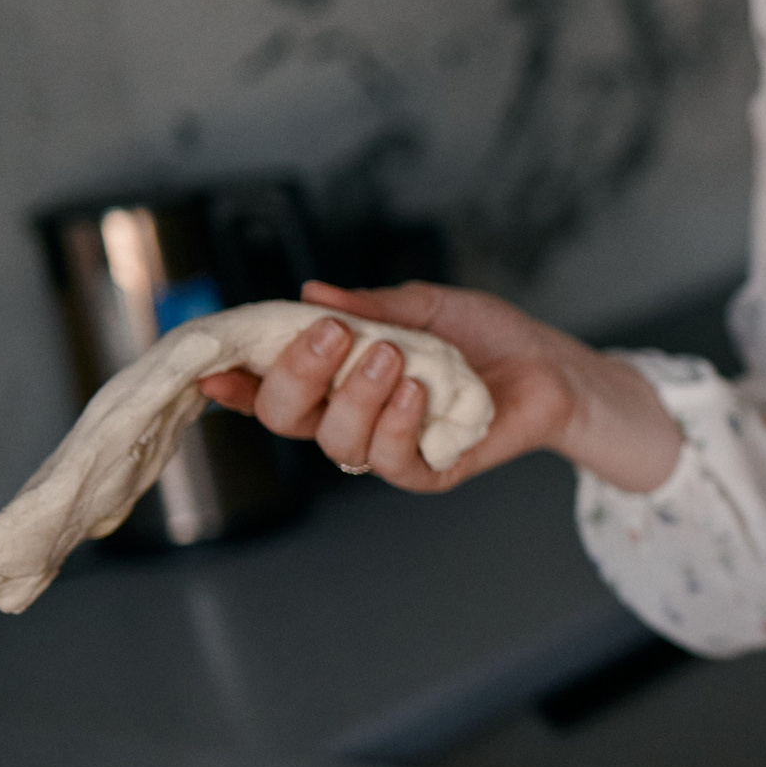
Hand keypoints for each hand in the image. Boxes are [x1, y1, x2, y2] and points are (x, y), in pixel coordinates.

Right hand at [195, 280, 682, 493]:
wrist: (552, 369)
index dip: (236, 380)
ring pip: (337, 444)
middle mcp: (352, 417)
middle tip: (333, 334)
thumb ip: (372, 306)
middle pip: (288, 418)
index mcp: (337, 377)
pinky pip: (393, 464)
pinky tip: (418, 391)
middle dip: (297, 374)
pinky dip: (398, 426)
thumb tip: (312, 293)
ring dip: (357, 396)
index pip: (271, 386)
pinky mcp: (429, 472)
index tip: (213, 364)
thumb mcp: (427, 306)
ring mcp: (388, 448)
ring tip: (394, 356)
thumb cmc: (486, 337)